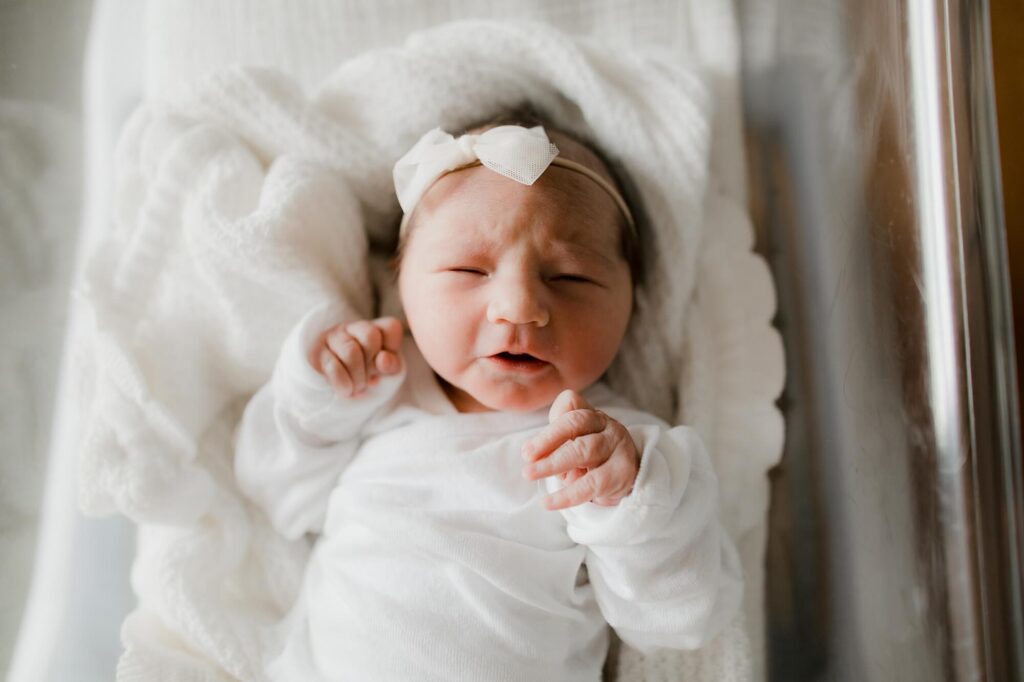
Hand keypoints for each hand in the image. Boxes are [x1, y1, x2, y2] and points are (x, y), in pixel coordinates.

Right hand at [309, 317, 402, 397]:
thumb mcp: (384, 369)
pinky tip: (346, 390)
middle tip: (369, 379)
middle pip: (370, 337)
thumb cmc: (365, 371)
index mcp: (375, 327)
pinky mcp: (317, 352)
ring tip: (358, 387)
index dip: (392, 348)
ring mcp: (333, 337)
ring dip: (358, 377)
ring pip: (351, 352)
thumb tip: (383, 360)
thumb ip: (391, 363)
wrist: (332, 380)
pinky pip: (333, 366)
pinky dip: (344, 383)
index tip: (383, 363)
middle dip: (372, 364)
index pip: (391, 327)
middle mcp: (353, 327)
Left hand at [520, 389, 639, 509]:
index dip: (548, 426)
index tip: (527, 451)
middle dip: (547, 440)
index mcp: (592, 415)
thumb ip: (556, 442)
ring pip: (583, 450)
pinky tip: (548, 502)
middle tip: (526, 456)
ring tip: (530, 473)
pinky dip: (567, 495)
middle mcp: (607, 425)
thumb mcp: (574, 445)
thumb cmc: (593, 459)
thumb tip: (534, 455)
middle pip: (576, 424)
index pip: (570, 406)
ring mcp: (618, 446)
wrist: (627, 479)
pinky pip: (591, 484)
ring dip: (553, 463)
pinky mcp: (622, 471)